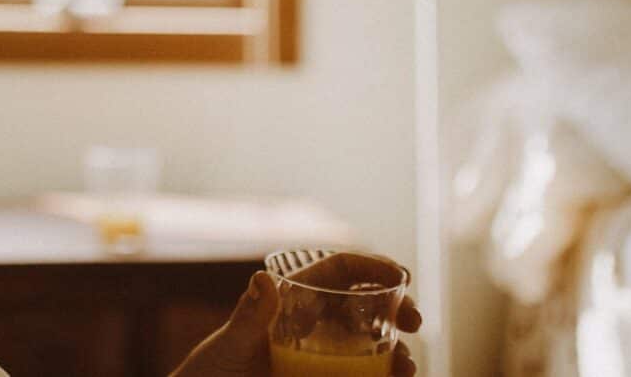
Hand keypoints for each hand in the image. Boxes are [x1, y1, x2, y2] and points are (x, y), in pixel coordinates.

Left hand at [167, 267, 421, 376]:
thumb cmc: (215, 370)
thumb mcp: (231, 345)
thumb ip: (249, 318)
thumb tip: (263, 278)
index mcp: (294, 299)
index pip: (339, 269)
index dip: (371, 265)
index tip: (400, 274)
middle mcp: (315, 322)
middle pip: (366, 303)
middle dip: (397, 305)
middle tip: (415, 321)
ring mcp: (326, 355)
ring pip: (374, 343)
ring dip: (398, 350)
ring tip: (406, 366)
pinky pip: (367, 374)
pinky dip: (387, 376)